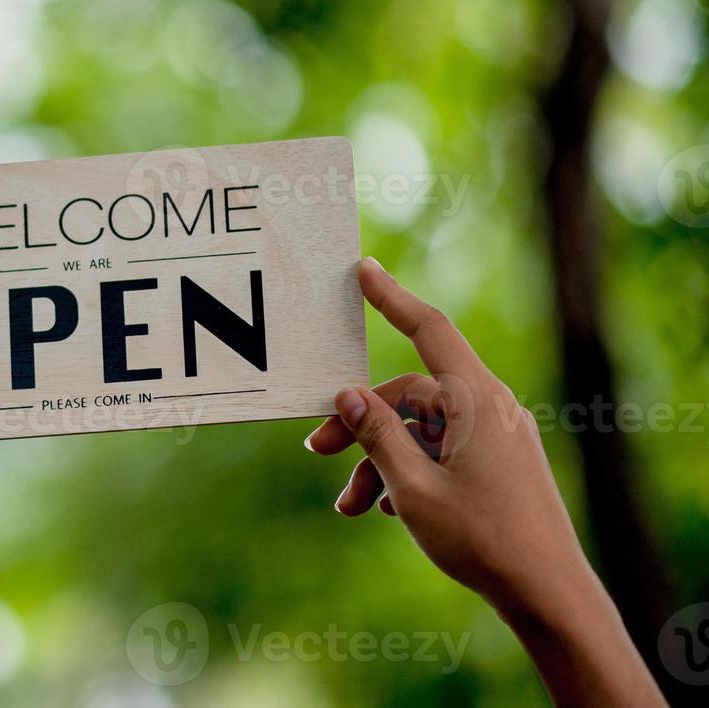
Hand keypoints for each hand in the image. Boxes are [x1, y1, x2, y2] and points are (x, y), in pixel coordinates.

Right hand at [305, 258, 662, 706]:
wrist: (549, 596)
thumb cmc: (484, 539)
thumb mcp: (412, 487)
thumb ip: (375, 434)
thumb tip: (347, 394)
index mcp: (476, 401)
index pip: (428, 330)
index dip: (392, 298)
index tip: (363, 269)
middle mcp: (489, 410)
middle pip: (408, 395)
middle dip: (359, 423)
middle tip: (316, 452)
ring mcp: (496, 438)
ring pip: (420, 430)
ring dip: (379, 462)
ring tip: (350, 507)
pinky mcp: (498, 465)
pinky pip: (442, 452)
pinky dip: (408, 473)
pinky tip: (388, 511)